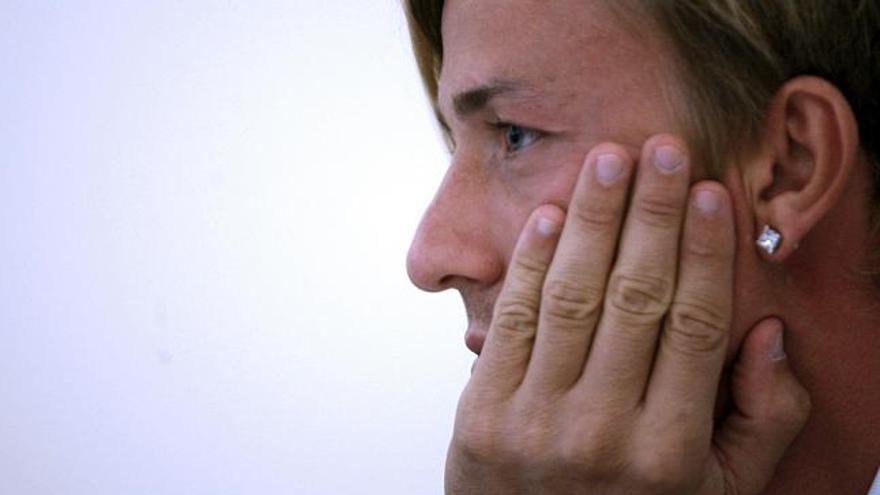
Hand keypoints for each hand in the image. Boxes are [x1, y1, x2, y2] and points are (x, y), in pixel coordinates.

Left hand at [445, 135, 810, 493]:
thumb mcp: (715, 492)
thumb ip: (761, 423)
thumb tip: (767, 334)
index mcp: (671, 450)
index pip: (694, 324)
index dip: (704, 251)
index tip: (712, 193)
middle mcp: (604, 431)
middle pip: (635, 297)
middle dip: (652, 214)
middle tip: (664, 149)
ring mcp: (536, 423)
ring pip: (572, 297)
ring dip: (591, 219)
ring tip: (608, 160)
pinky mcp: (482, 415)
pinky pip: (512, 322)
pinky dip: (530, 262)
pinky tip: (548, 214)